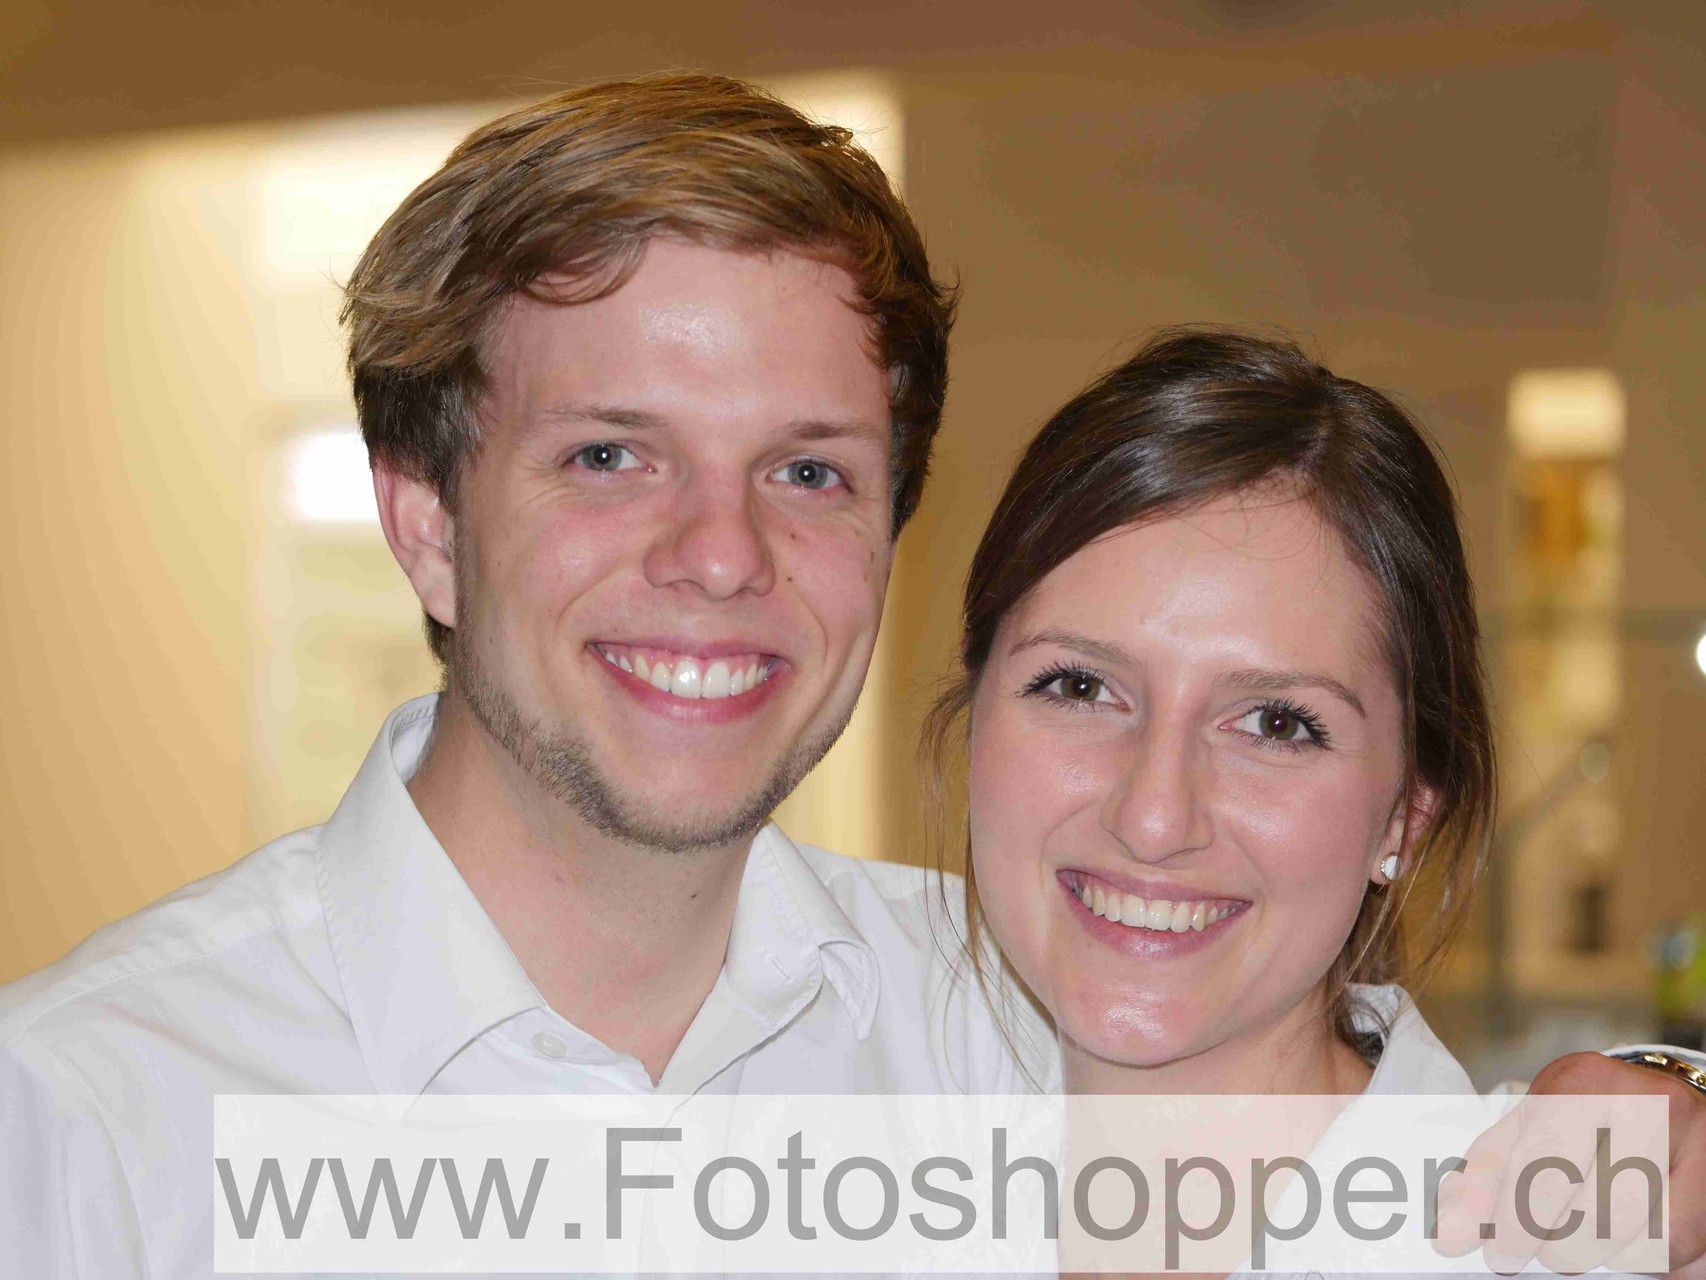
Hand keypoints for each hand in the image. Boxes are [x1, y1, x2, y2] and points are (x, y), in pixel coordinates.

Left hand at [1436, 1051, 1704, 1275]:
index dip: (1519, 1219)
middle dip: (1560, 1246)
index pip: (1547, 1162)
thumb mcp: (1522, 1132)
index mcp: (1583, 1082)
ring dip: (1601, 1256)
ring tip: (1576, 1252)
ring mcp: (1692, 1140)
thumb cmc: (1575, 1122)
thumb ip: (1484, 1177)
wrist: (1650, 1102)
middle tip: (1542, 1257)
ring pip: (1644, 1233)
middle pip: (1599, 1205)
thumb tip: (1452, 1233)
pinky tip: (1620, 1251)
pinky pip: (1679, 1244)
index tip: (1501, 1254)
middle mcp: (1646, 1103)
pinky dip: (1644, 1261)